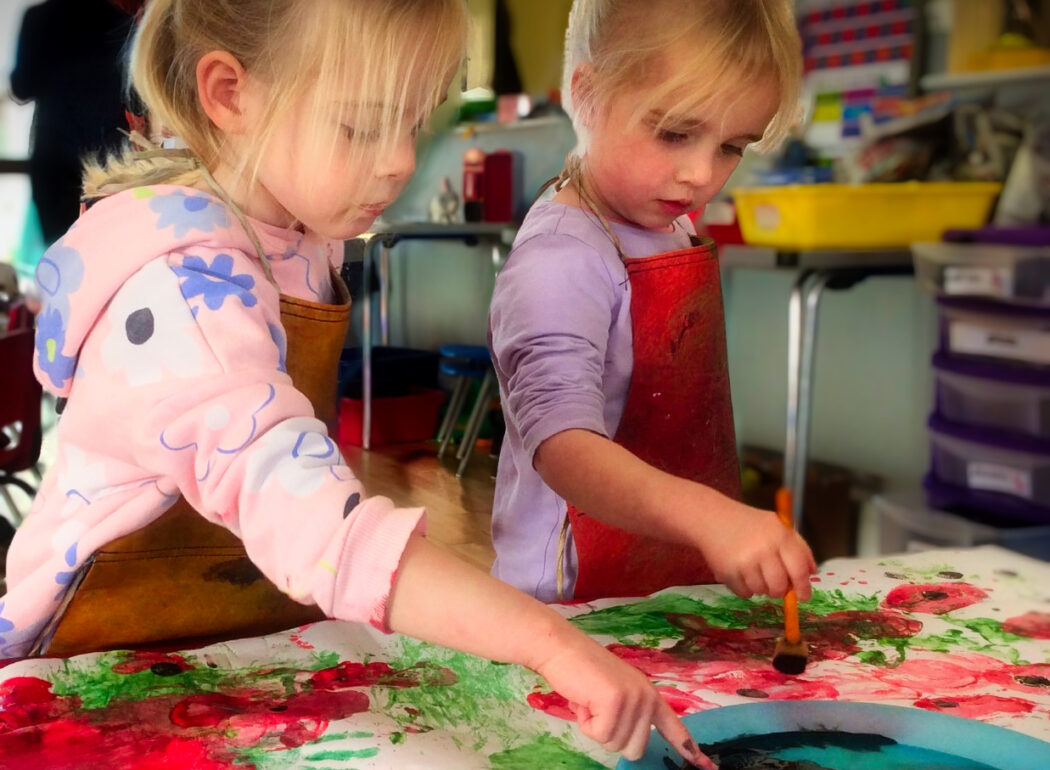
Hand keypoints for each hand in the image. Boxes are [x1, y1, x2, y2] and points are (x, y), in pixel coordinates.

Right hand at [533, 626, 716, 767]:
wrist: (562, 649)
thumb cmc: (581, 673)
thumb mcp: (614, 693)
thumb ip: (629, 714)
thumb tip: (632, 743)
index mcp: (650, 695)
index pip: (674, 728)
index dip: (689, 750)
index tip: (707, 767)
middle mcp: (647, 698)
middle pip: (635, 749)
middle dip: (610, 736)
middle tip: (597, 708)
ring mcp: (633, 699)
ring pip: (615, 744)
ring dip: (595, 728)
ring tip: (590, 700)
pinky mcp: (615, 702)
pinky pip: (599, 735)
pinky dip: (585, 723)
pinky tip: (583, 699)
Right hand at [686, 486, 815, 600]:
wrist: (711, 517)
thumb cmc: (748, 523)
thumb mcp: (777, 526)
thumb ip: (798, 547)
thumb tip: (812, 572)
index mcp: (780, 535)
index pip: (798, 568)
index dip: (803, 586)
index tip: (804, 596)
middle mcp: (764, 548)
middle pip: (780, 586)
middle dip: (779, 591)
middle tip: (775, 585)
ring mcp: (745, 561)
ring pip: (762, 591)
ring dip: (760, 587)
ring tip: (753, 571)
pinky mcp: (728, 571)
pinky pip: (744, 593)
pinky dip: (744, 588)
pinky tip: (739, 572)